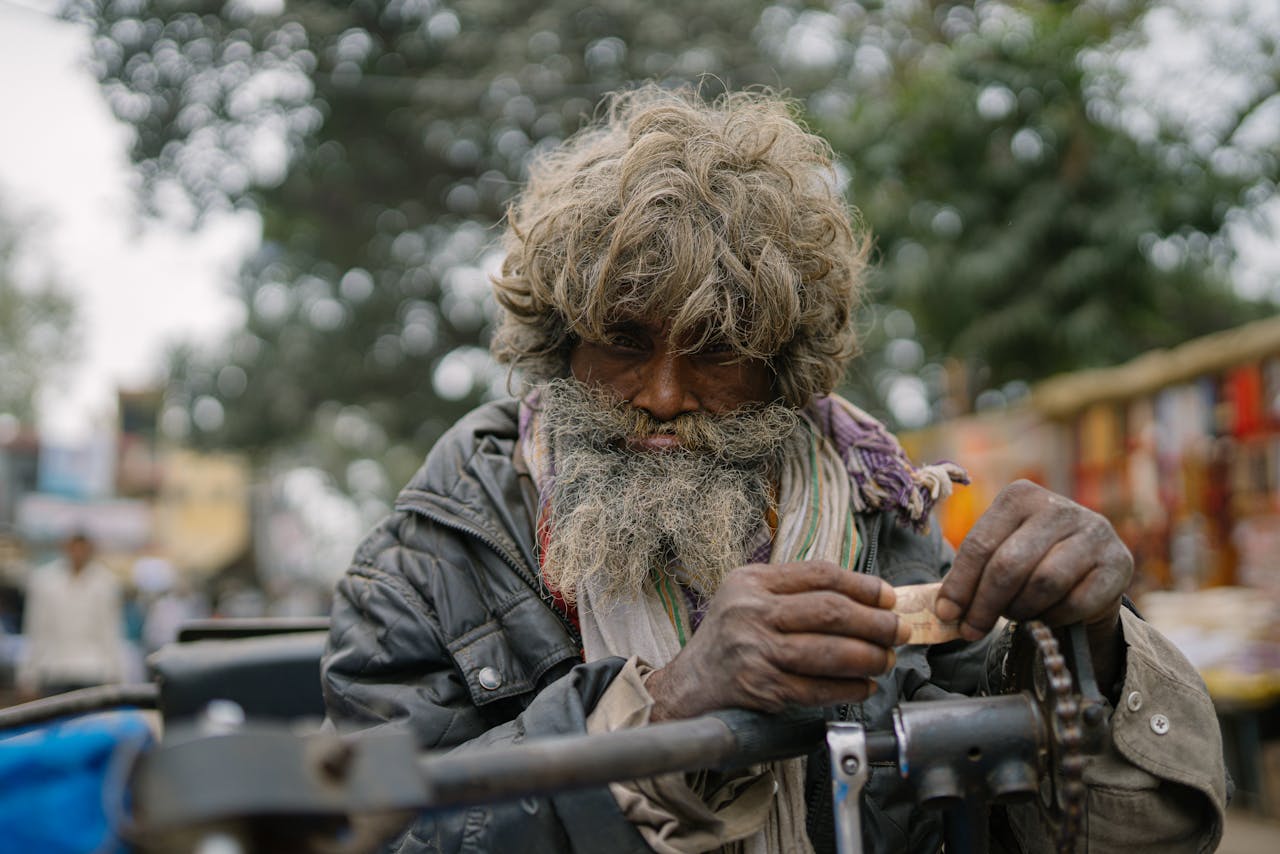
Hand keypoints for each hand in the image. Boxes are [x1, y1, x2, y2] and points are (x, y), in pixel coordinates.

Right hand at [646, 561, 909, 721]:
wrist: (687, 687)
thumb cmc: (727, 641)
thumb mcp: (748, 599)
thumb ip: (793, 591)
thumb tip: (863, 597)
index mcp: (751, 582)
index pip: (819, 575)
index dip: (862, 585)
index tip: (888, 598)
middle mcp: (751, 612)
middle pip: (830, 611)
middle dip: (875, 623)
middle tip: (898, 631)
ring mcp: (755, 650)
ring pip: (828, 651)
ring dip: (868, 657)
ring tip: (885, 660)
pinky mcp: (761, 687)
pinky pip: (818, 687)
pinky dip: (848, 688)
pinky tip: (863, 687)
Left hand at [936, 480, 1132, 686]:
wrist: (1090, 574)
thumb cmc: (1032, 564)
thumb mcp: (1000, 555)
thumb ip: (972, 574)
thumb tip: (944, 610)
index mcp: (1020, 496)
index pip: (980, 543)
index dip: (960, 584)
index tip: (946, 614)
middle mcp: (1059, 507)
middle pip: (1009, 564)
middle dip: (984, 604)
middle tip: (972, 629)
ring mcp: (1094, 531)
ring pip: (1043, 583)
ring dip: (1021, 609)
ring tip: (1014, 616)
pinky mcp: (1119, 561)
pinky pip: (1076, 602)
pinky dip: (1054, 617)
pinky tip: (1046, 616)